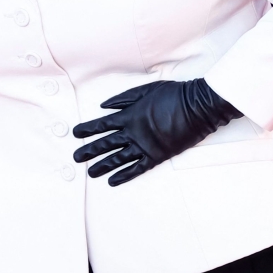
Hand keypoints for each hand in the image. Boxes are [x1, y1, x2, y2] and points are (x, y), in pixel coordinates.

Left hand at [72, 79, 242, 185]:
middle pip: (105, 144)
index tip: (75, 133)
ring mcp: (145, 146)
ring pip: (118, 159)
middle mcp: (133, 133)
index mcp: (129, 115)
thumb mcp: (145, 90)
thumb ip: (123, 99)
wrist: (197, 107)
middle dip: (89, 151)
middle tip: (76, 157)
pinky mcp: (157, 156)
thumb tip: (104, 106)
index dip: (87, 129)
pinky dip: (124, 175)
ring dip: (103, 166)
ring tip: (90, 173)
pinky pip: (137, 169)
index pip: (101, 124)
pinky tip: (112, 181)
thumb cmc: (173, 94)